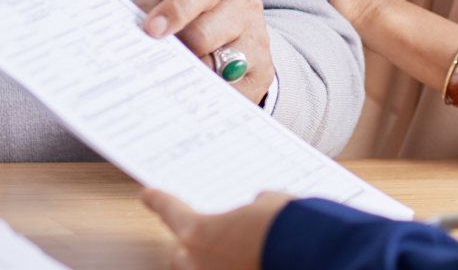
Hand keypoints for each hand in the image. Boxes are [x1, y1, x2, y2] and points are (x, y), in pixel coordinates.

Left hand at [135, 0, 275, 104]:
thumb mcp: (166, 0)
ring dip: (190, 79)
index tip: (152, 30)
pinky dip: (208, 99)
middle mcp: (244, 6)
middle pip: (205, 35)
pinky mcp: (262, 72)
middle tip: (154, 65)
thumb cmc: (188, 12)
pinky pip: (232, 94)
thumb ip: (146, 12)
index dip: (175, 10)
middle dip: (177, 51)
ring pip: (218, 68)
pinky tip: (190, 100)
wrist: (232, 26)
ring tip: (169, 86)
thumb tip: (122, 35)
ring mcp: (257, 40)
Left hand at [142, 188, 291, 269]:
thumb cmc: (285, 228)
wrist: (311, 257)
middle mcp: (198, 263)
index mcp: (198, 233)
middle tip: (212, 239)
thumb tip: (259, 207)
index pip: (170, 211)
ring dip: (215, 264)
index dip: (158, 201)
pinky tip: (256, 261)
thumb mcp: (267, 204)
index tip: (147, 195)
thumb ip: (254, 206)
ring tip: (238, 253)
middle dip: (191, 248)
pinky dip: (238, 267)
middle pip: (180, 255)